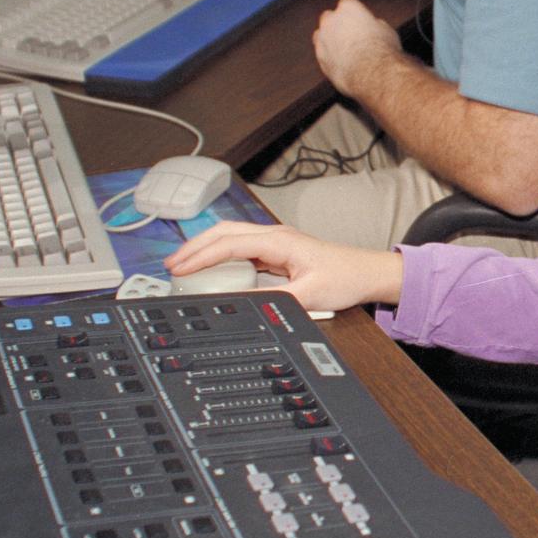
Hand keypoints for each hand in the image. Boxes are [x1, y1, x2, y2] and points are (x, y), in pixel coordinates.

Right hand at [165, 221, 403, 312]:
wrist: (366, 273)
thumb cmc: (345, 277)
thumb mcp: (308, 295)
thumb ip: (274, 300)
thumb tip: (242, 304)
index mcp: (279, 241)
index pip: (230, 243)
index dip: (201, 255)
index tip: (180, 268)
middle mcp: (274, 236)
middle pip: (223, 233)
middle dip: (194, 247)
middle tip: (170, 265)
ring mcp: (274, 243)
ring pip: (230, 239)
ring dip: (205, 250)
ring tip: (182, 266)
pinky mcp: (276, 253)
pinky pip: (240, 250)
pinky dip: (219, 257)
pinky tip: (210, 269)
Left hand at [311, 0, 400, 95]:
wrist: (372, 74)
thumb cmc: (382, 51)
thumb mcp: (386, 30)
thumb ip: (374, 25)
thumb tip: (374, 27)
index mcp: (348, 8)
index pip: (347, 2)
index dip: (355, 12)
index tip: (361, 20)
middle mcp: (331, 20)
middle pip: (329, 17)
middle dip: (338, 24)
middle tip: (352, 35)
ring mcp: (323, 40)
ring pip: (321, 35)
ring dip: (330, 40)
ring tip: (345, 51)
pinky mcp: (320, 59)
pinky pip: (322, 55)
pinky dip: (330, 58)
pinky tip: (342, 64)